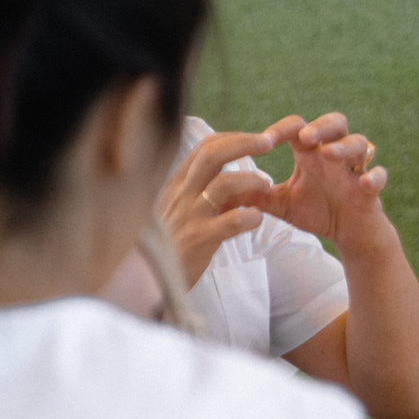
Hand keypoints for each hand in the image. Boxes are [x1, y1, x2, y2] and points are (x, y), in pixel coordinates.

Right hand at [157, 121, 302, 284]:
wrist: (149, 280)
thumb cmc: (171, 244)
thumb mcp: (179, 210)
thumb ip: (198, 192)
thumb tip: (231, 177)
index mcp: (178, 185)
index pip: (204, 148)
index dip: (232, 138)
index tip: (256, 139)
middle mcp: (181, 195)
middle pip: (211, 155)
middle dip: (243, 143)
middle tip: (269, 141)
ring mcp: (190, 216)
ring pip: (223, 184)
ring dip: (251, 180)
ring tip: (267, 186)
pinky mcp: (199, 240)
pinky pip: (231, 222)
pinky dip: (250, 216)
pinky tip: (257, 219)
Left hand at [255, 112, 393, 249]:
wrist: (349, 235)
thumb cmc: (318, 212)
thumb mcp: (282, 204)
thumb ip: (255, 195)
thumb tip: (218, 192)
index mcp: (311, 153)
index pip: (297, 128)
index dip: (281, 130)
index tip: (263, 142)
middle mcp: (335, 154)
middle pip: (335, 122)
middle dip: (320, 126)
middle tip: (304, 137)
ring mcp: (355, 169)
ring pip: (359, 143)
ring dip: (345, 146)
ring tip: (329, 155)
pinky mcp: (371, 189)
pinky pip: (379, 176)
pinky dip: (375, 176)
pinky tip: (366, 182)